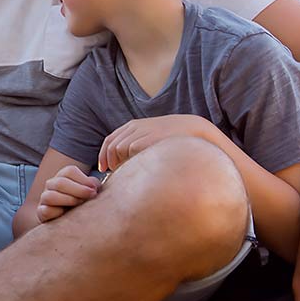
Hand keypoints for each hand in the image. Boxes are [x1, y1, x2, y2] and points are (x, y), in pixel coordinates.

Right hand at [37, 165, 99, 222]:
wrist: (71, 222)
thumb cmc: (83, 203)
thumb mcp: (90, 191)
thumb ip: (93, 185)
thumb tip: (93, 185)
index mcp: (63, 177)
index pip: (69, 171)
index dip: (83, 179)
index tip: (94, 189)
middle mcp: (51, 185)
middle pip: (60, 182)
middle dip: (78, 190)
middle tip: (91, 196)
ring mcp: (44, 199)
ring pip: (50, 196)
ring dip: (68, 200)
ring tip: (80, 205)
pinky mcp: (41, 213)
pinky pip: (45, 211)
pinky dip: (56, 212)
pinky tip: (67, 215)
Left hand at [99, 114, 219, 171]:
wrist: (195, 130)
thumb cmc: (175, 139)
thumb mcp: (153, 138)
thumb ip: (138, 146)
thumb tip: (125, 166)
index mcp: (134, 126)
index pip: (110, 139)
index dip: (104, 154)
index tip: (104, 168)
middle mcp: (134, 128)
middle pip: (111, 146)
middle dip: (110, 161)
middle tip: (116, 174)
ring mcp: (140, 132)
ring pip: (118, 149)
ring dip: (120, 163)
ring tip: (132, 172)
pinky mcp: (146, 139)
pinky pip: (129, 152)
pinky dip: (129, 161)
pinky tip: (140, 169)